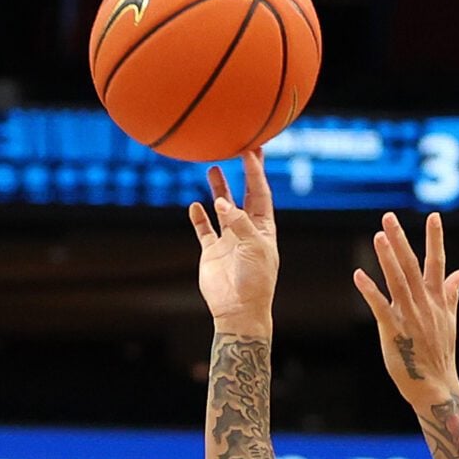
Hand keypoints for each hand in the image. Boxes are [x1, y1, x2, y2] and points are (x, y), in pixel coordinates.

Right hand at [190, 149, 277, 339]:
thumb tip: (221, 202)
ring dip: (218, 189)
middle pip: (244, 194)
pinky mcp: (211, 252)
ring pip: (222, 208)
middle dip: (243, 173)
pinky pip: (204, 230)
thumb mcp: (253, 247)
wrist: (238, 310)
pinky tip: (195, 205)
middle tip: (239, 148)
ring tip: (212, 168)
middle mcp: (246, 230)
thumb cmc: (255, 280)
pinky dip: (199, 217)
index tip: (250, 150)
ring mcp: (228, 240)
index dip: (255, 172)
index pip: (260, 192)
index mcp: (263, 227)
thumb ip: (238, 222)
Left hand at [354, 211, 458, 403]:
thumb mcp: (449, 318)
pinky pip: (380, 306)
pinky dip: (370, 290)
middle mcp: (424, 303)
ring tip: (378, 236)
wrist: (435, 384)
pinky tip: (359, 274)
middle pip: (412, 265)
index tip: (433, 216)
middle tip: (389, 217)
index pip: (437, 262)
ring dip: (387, 258)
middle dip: (401, 240)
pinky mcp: (393, 330)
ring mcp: (409, 316)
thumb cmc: (439, 352)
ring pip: (397, 281)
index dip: (435, 239)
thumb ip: (451, 292)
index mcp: (437, 299)